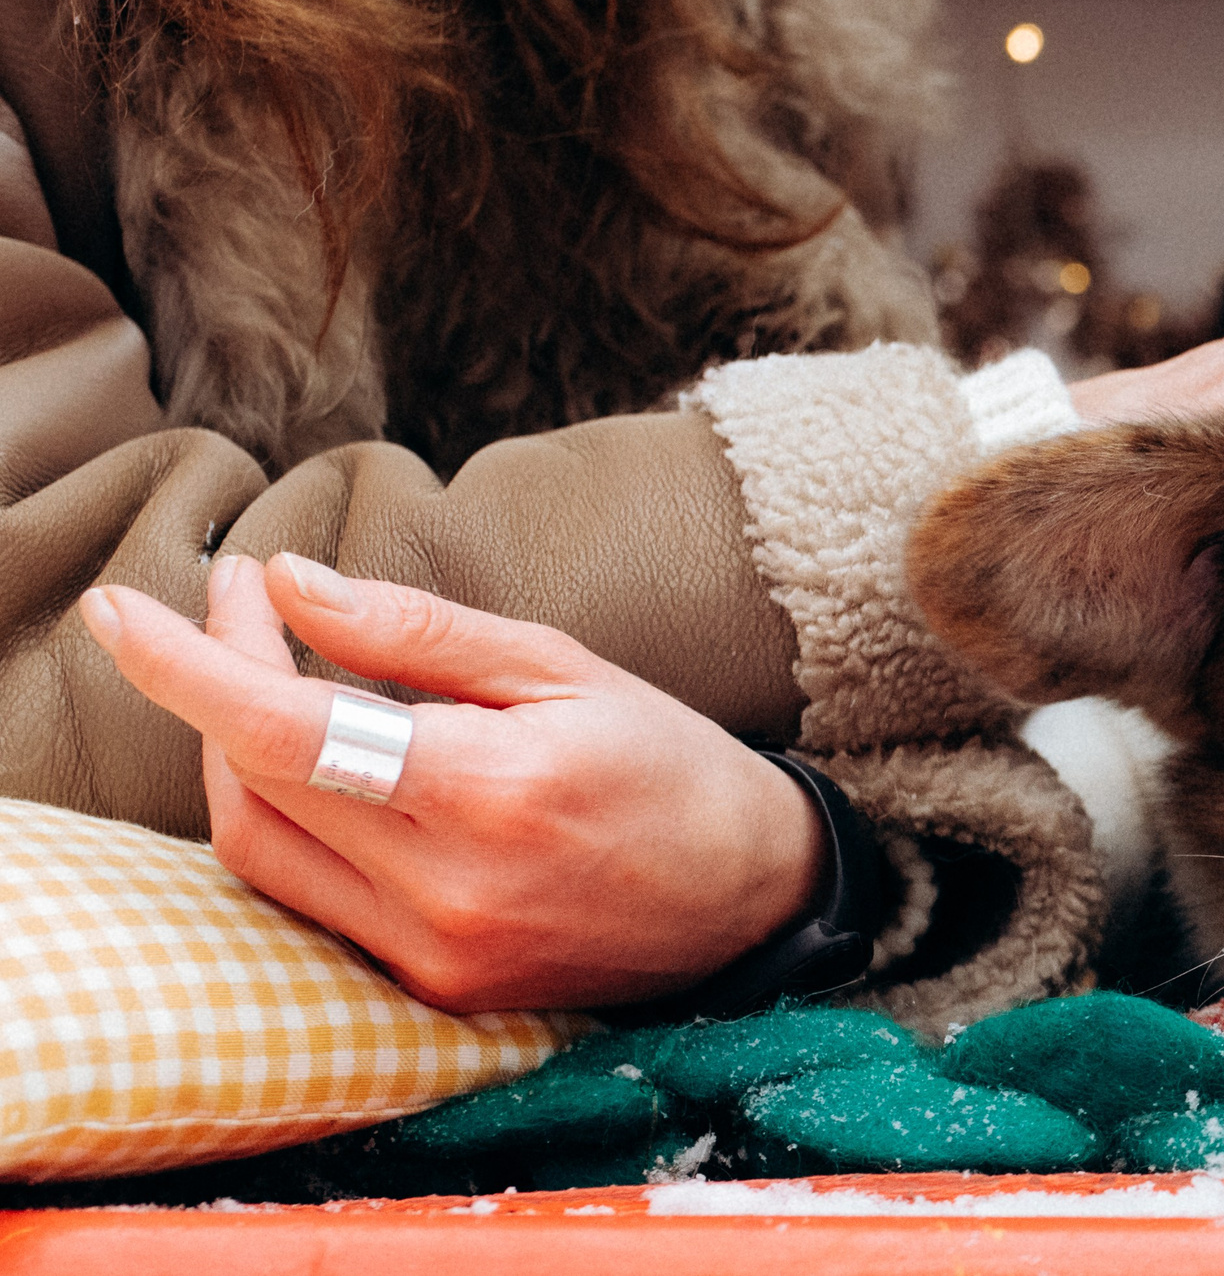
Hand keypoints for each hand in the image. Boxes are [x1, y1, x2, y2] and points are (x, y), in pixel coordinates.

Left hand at [76, 554, 824, 1013]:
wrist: (752, 897)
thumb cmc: (669, 763)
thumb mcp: (562, 666)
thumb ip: (418, 633)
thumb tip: (291, 585)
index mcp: (488, 792)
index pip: (285, 727)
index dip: (185, 664)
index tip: (120, 608)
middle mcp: (445, 890)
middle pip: (258, 782)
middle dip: (219, 680)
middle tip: (240, 596)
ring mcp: (432, 953)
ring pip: (263, 847)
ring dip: (236, 753)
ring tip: (262, 667)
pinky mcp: (431, 988)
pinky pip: (308, 896)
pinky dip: (285, 817)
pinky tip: (308, 758)